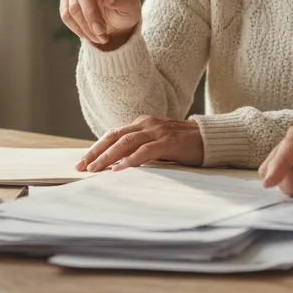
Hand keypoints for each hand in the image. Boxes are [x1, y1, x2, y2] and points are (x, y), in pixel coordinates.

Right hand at [60, 0, 140, 47]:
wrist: (116, 23)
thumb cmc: (126, 9)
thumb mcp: (131, 6)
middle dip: (91, 16)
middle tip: (102, 35)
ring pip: (73, 7)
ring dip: (87, 27)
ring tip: (102, 38)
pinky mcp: (66, 0)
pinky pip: (66, 16)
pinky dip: (79, 29)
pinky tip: (91, 35)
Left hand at [75, 116, 204, 171]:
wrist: (211, 138)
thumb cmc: (183, 144)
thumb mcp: (157, 144)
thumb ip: (140, 149)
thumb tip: (117, 164)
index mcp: (142, 124)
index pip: (113, 134)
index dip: (96, 147)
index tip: (83, 162)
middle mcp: (147, 124)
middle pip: (114, 137)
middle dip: (95, 152)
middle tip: (81, 166)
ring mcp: (158, 131)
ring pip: (125, 142)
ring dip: (107, 157)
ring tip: (95, 169)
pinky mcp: (169, 142)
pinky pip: (145, 151)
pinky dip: (131, 160)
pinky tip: (120, 169)